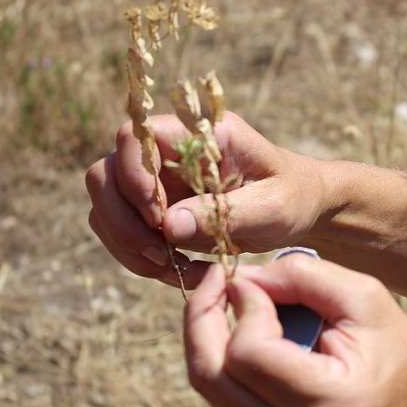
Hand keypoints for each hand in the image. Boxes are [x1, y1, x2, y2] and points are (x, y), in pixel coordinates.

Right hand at [85, 111, 325, 286]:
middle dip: (124, 222)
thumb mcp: (274, 206)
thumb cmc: (293, 196)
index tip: (158, 216)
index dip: (134, 175)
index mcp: (198, 133)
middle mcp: (167, 153)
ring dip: (132, 248)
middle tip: (162, 255)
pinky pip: (124, 236)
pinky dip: (143, 261)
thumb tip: (168, 225)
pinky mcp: (155, 212)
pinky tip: (184, 273)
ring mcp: (155, 182)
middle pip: (106, 175)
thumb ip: (226, 212)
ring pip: (107, 210)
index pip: (135, 136)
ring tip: (179, 271)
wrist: (300, 209)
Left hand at [183, 255, 406, 406]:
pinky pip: (221, 405)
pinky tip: (253, 345)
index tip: (256, 281)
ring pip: (209, 389)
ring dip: (214, 341)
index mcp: (325, 404)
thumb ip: (304, 277)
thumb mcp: (367, 300)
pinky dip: (226, 367)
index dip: (244, 306)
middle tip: (217, 282)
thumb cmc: (400, 358)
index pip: (248, 354)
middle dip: (202, 318)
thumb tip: (243, 279)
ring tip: (244, 310)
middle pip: (209, 374)